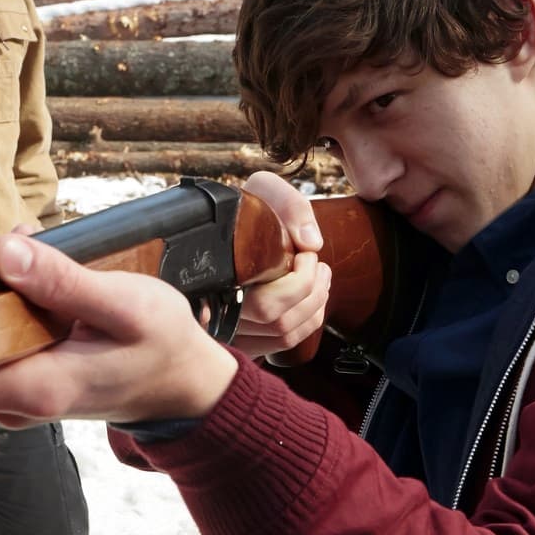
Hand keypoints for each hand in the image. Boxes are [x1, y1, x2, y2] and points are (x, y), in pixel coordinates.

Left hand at [0, 232, 239, 426]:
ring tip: (35, 260)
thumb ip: (63, 282)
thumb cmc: (161, 344)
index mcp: (33, 388)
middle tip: (12, 252)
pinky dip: (9, 313)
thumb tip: (3, 254)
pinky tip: (45, 285)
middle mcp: (16, 401)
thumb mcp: (124, 304)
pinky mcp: (28, 384)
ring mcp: (20, 397)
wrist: (186, 383)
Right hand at [230, 171, 330, 358]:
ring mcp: (226, 330)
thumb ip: (290, 206)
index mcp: (216, 278)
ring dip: (314, 307)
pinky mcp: (239, 337)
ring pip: (282, 336)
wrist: (224, 220)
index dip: (298, 284)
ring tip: (320, 276)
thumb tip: (311, 244)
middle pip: (278, 323)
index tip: (305, 254)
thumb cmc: (244, 206)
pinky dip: (306, 323)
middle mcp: (214, 314)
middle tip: (317, 263)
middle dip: (312, 291)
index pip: (264, 305)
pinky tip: (311, 297)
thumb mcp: (264, 189)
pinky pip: (280, 344)